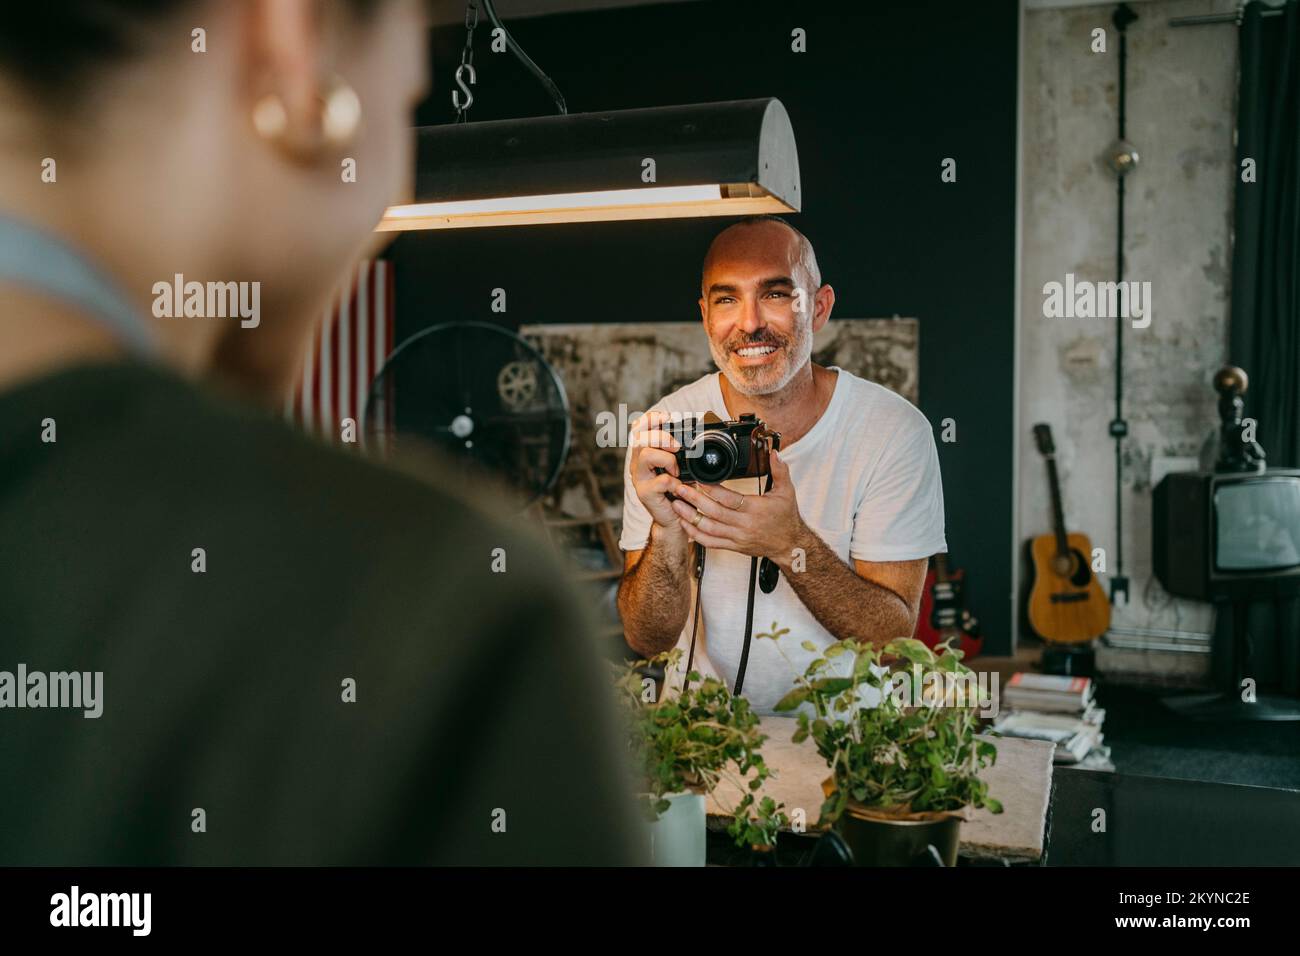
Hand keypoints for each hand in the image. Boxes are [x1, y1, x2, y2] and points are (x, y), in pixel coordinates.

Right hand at [629, 410, 688, 529]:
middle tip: (677, 446)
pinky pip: (659, 481)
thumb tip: (696, 433)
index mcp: (645, 453)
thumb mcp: (680, 467)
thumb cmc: (678, 492)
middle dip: (661, 436)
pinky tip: (678, 487)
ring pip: (646, 455)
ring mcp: (639, 479)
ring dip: (667, 459)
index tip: (667, 416)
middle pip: (640, 438)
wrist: (675, 520)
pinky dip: (673, 481)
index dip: (650, 419)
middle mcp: (638, 464)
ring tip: (677, 470)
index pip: (639, 428)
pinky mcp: (645, 494)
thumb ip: (680, 453)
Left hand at [670, 448, 806, 562]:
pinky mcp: (733, 546)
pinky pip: (710, 543)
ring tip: (676, 505)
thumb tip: (775, 453)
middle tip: (679, 488)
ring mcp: (737, 537)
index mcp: (755, 510)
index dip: (712, 490)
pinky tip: (684, 524)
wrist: (789, 545)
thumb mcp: (787, 492)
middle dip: (694, 500)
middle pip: (714, 513)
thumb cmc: (786, 518)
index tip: (698, 479)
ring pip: (708, 529)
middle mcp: (744, 525)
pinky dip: (695, 534)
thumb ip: (780, 471)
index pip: (729, 499)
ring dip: (689, 517)